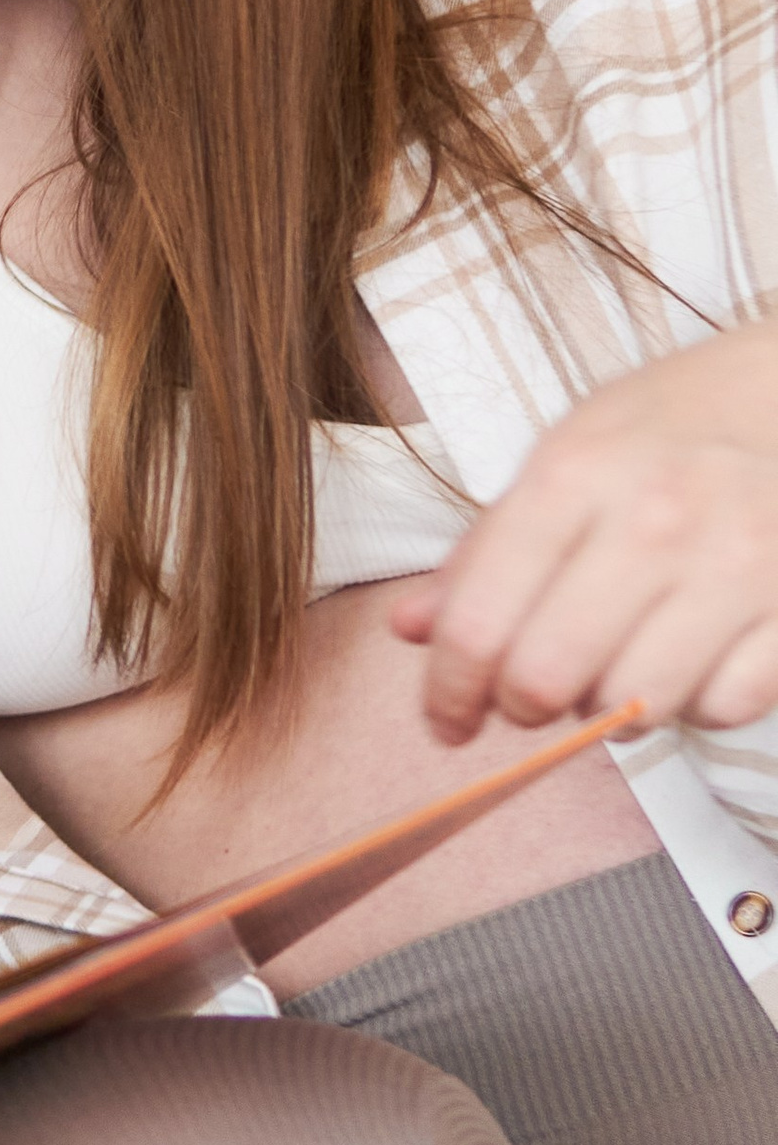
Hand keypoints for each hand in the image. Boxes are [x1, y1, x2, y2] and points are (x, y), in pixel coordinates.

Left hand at [391, 316, 777, 740]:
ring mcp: (733, 565)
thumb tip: (411, 628)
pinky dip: (694, 707)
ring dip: (608, 711)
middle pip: (549, 676)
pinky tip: (683, 664)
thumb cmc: (664, 427)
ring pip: (636, 706)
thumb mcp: (562, 454)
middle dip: (521, 706)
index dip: (449, 690)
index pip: (480, 619)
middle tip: (526, 695)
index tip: (447, 718)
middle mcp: (653, 521)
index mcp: (574, 475)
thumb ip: (485, 546)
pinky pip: (724, 708)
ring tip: (608, 667)